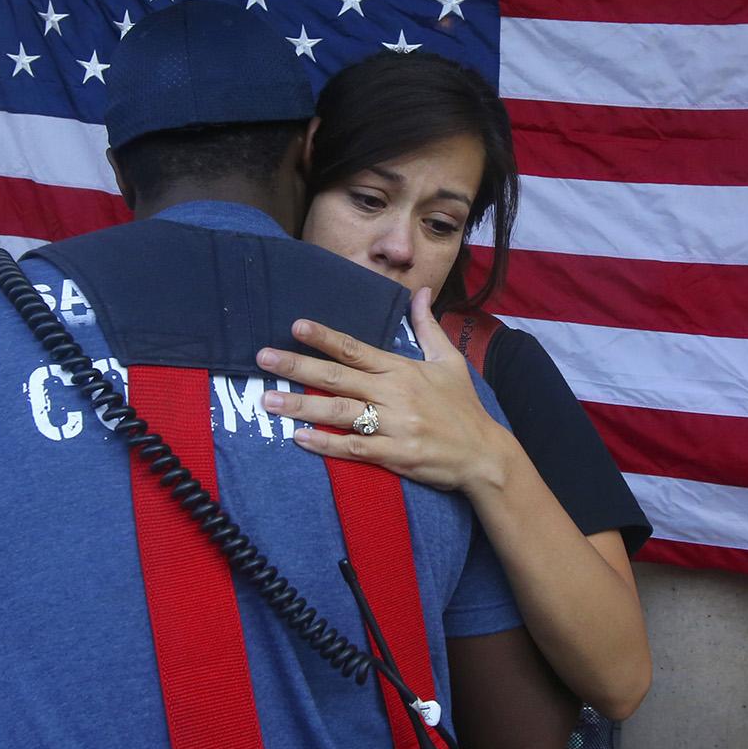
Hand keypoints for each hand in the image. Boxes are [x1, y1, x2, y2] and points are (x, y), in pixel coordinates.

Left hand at [256, 287, 507, 492]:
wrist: (484, 454)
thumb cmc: (464, 408)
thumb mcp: (449, 362)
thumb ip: (428, 327)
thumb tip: (421, 292)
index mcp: (402, 370)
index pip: (356, 349)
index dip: (325, 337)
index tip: (295, 326)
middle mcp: (395, 394)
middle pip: (339, 377)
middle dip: (298, 366)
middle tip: (263, 359)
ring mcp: (394, 426)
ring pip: (341, 412)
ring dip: (302, 406)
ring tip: (269, 400)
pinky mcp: (396, 456)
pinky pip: (355, 448)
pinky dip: (326, 444)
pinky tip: (300, 439)